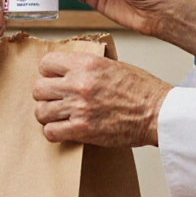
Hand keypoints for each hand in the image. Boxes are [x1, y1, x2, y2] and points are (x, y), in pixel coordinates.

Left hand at [32, 51, 171, 147]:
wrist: (157, 113)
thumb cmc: (141, 90)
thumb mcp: (113, 65)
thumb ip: (87, 67)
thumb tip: (69, 70)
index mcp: (87, 64)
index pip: (46, 63)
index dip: (48, 72)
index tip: (53, 78)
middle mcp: (79, 84)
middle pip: (38, 88)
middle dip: (45, 94)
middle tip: (55, 99)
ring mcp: (79, 107)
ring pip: (41, 111)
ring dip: (48, 114)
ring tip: (58, 115)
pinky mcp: (82, 130)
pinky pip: (50, 132)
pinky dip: (54, 132)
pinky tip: (64, 129)